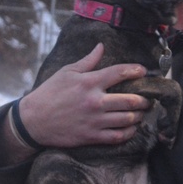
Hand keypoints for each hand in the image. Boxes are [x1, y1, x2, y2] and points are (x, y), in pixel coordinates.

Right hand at [18, 43, 150, 146]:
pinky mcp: (91, 136)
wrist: (33, 120)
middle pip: (130, 100)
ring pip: (127, 119)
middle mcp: (95, 101)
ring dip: (139, 115)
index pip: (119, 73)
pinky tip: (132, 127)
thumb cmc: (50, 93)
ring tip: (141, 112)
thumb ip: (88, 61)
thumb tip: (101, 47)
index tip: (143, 71)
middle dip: (144, 99)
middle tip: (148, 98)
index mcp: (89, 82)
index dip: (135, 70)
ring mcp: (94, 121)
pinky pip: (118, 136)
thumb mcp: (67, 72)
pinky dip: (129, 132)